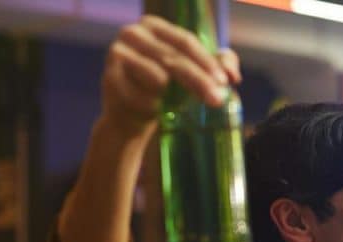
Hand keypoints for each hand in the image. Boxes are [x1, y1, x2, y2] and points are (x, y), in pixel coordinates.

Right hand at [101, 15, 240, 134]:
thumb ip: (218, 66)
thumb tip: (233, 75)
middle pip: (174, 58)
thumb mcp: (195, 74)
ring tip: (187, 106)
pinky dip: (156, 105)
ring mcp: (117, 53)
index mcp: (154, 26)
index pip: (186, 41)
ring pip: (158, 76)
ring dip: (178, 95)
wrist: (132, 114)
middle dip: (199, 81)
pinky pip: (141, 95)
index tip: (226, 82)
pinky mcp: (109, 78)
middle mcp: (133, 33)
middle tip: (217, 100)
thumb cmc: (167, 89)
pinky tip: (158, 110)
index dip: (207, 61)